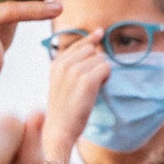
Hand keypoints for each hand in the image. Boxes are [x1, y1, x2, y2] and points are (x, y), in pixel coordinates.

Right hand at [43, 29, 111, 163]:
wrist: (59, 130)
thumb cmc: (64, 111)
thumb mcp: (63, 83)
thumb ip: (73, 66)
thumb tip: (95, 47)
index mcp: (56, 63)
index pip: (78, 44)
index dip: (90, 39)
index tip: (99, 33)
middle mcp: (64, 63)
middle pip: (92, 51)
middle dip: (96, 64)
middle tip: (90, 84)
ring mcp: (75, 70)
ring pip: (101, 59)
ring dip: (102, 73)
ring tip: (92, 90)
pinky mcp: (87, 80)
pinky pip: (106, 68)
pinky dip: (106, 78)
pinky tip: (98, 89)